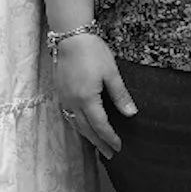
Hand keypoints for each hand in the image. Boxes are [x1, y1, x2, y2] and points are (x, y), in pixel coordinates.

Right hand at [54, 32, 136, 158]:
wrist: (70, 36)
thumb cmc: (92, 51)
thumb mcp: (111, 73)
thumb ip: (120, 95)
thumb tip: (131, 114)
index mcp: (87, 99)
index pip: (100, 126)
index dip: (110, 138)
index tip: (119, 147)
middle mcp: (73, 102)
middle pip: (86, 129)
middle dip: (99, 143)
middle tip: (110, 155)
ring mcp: (64, 98)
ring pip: (75, 123)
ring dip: (87, 136)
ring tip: (98, 145)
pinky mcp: (60, 92)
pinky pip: (69, 115)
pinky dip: (78, 125)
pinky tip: (83, 126)